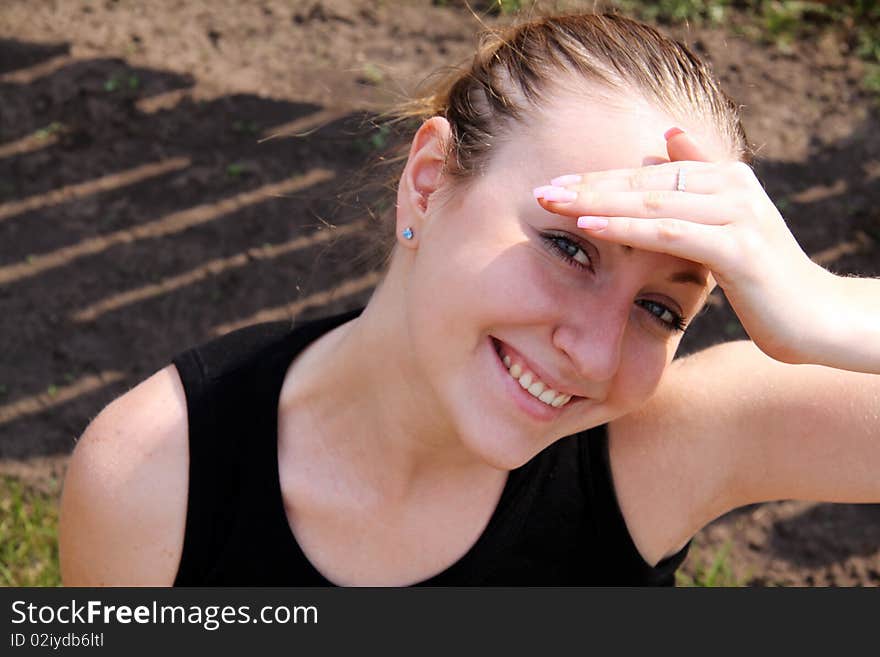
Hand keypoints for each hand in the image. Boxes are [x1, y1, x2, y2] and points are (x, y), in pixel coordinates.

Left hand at [533, 128, 836, 364]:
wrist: (814, 318)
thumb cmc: (762, 277)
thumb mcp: (726, 225)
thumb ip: (699, 181)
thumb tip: (667, 135)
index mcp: (726, 177)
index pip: (647, 175)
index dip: (598, 178)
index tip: (554, 184)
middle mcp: (733, 186)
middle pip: (643, 182)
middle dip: (587, 186)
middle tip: (540, 191)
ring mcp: (737, 214)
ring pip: (652, 203)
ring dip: (597, 201)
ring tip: (552, 203)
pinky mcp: (738, 248)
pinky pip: (670, 233)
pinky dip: (627, 227)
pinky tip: (589, 224)